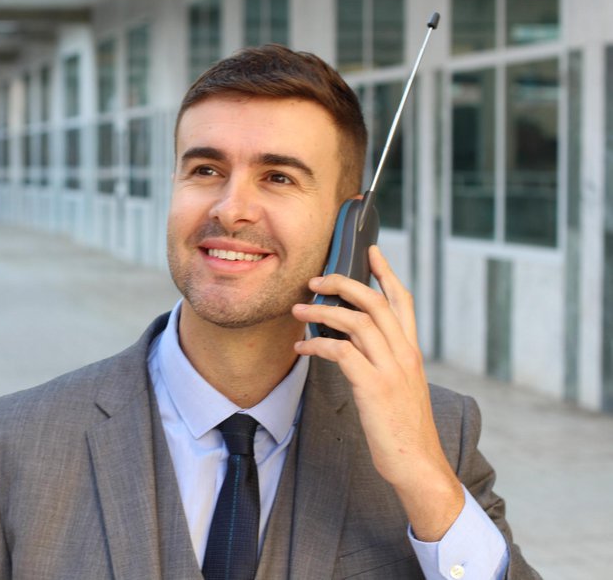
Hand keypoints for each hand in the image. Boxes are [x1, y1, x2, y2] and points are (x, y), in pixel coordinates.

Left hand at [291, 245, 463, 540]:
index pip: (402, 301)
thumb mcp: (400, 388)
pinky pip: (341, 352)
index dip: (386, 273)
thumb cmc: (403, 430)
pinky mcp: (374, 387)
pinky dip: (317, 344)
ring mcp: (391, 369)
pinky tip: (301, 347)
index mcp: (412, 352)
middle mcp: (405, 354)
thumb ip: (384, 362)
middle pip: (374, 301)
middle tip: (315, 280)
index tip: (370, 250)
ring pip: (356, 321)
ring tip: (298, 310)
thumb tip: (353, 344)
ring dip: (322, 311)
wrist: (418, 466)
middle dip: (342, 283)